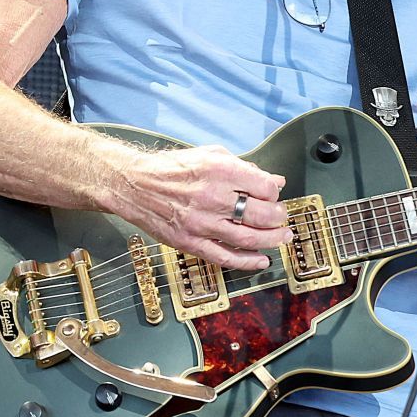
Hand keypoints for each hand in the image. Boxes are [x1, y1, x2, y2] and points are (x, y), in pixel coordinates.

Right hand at [104, 143, 292, 270]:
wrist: (134, 185)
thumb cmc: (172, 168)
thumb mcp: (210, 154)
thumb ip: (244, 167)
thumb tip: (275, 181)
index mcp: (220, 170)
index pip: (265, 187)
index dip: (275, 192)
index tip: (274, 194)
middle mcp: (213, 197)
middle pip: (261, 214)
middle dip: (279, 218)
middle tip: (283, 218)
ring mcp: (201, 223)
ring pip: (248, 238)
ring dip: (272, 240)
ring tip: (283, 237)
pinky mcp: (190, 243)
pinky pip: (225, 257)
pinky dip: (248, 262)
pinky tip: (262, 260)